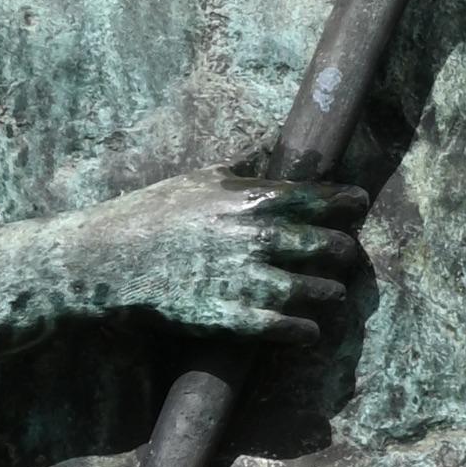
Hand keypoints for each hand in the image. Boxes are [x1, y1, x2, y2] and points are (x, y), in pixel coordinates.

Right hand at [56, 168, 369, 345]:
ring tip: (332, 293)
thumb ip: (245, 160)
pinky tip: (310, 330)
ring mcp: (245, 280)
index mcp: (249, 200)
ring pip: (315, 290)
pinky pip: (285, 328)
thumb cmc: (152, 213)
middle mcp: (255, 239)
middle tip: (347, 254)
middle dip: (343, 251)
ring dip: (330, 292)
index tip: (358, 203)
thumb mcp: (199, 178)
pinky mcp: (230, 317)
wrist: (107, 260)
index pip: (316, 198)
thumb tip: (275, 135)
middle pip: (325, 245)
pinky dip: (304, 330)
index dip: (345, 202)